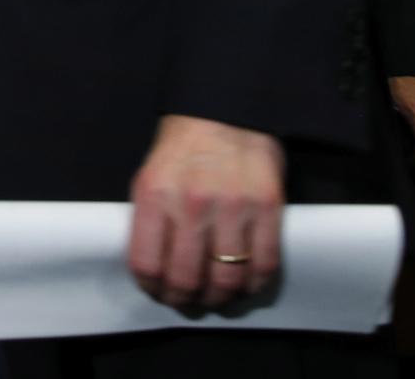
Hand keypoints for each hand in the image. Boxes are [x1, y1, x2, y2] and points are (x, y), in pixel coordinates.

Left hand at [126, 114, 283, 309]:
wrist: (224, 112)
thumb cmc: (182, 149)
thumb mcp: (149, 177)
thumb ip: (149, 221)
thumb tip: (154, 270)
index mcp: (154, 195)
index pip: (146, 263)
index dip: (152, 288)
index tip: (158, 292)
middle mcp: (191, 204)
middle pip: (186, 279)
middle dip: (185, 300)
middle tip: (188, 301)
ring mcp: (233, 207)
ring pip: (227, 279)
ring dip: (220, 298)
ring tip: (216, 297)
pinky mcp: (268, 208)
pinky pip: (264, 265)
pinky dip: (254, 286)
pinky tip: (245, 285)